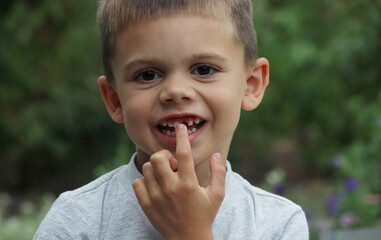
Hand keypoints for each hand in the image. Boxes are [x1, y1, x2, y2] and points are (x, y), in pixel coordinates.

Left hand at [132, 124, 225, 239]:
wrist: (188, 239)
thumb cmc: (204, 215)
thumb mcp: (217, 195)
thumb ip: (219, 173)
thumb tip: (216, 154)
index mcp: (189, 184)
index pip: (183, 154)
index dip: (181, 137)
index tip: (180, 127)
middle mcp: (171, 189)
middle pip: (158, 158)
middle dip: (164, 155)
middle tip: (172, 163)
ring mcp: (156, 198)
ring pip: (147, 169)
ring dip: (155, 167)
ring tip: (165, 175)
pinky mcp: (146, 205)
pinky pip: (137, 183)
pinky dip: (144, 180)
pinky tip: (155, 185)